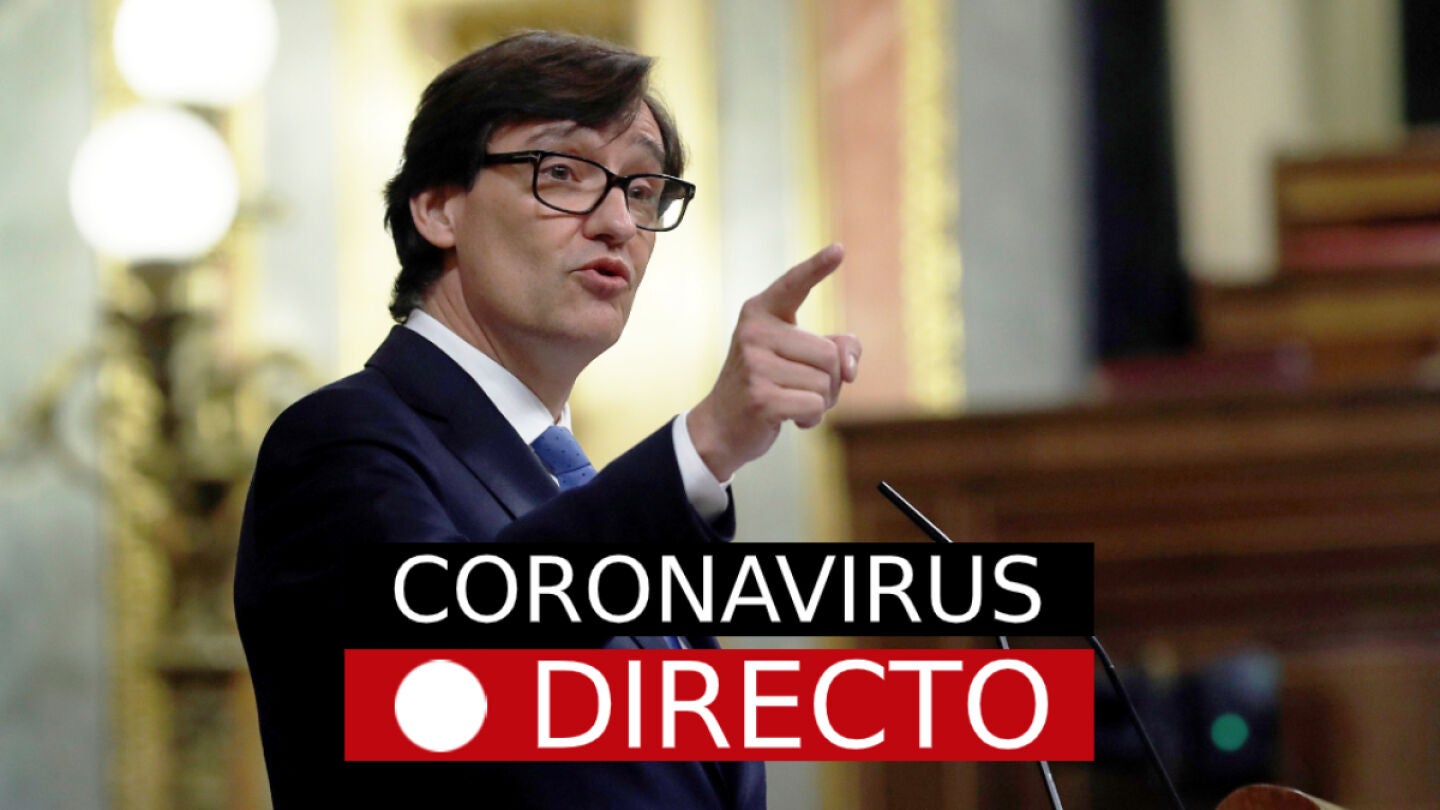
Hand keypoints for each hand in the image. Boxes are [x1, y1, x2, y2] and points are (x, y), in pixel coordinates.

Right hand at [688, 243, 861, 480]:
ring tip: (792, 401)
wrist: (721, 427)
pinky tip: (791, 419)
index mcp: (761, 313)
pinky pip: (815, 406)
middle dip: (830, 379)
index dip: (817, 266)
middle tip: (802, 388)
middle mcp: (754, 333)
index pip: (793, 284)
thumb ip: (836, 349)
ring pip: (825, 383)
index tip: (839, 249)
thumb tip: (850, 367)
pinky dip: (812, 419)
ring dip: (821, 401)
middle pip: (829, 353)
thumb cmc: (767, 385)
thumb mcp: (800, 358)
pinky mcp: (760, 398)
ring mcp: (754, 365)